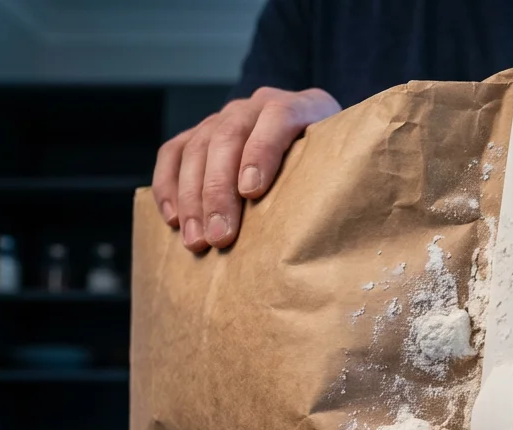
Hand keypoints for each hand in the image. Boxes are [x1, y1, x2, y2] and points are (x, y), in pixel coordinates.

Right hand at [151, 86, 341, 252]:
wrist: (316, 146)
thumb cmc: (332, 168)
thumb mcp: (343, 168)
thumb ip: (338, 179)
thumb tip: (328, 227)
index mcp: (303, 106)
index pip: (279, 117)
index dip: (262, 151)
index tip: (251, 191)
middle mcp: (259, 105)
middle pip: (229, 136)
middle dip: (219, 190)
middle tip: (220, 236)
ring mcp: (227, 117)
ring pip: (198, 146)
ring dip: (191, 197)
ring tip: (196, 240)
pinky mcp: (201, 133)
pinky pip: (174, 152)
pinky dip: (169, 185)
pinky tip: (173, 219)